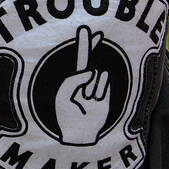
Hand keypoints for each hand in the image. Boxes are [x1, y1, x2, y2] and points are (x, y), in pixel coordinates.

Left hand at [53, 26, 110, 144]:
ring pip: (96, 79)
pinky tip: (91, 95)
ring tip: (82, 97)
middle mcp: (84, 85)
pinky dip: (98, 88)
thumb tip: (91, 71)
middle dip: (92, 47)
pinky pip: (103, 89)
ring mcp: (96, 92)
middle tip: (96, 30)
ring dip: (90, 84)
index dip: (83, 45)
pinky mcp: (106, 102)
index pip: (79, 59)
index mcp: (72, 83)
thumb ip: (74, 81)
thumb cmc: (66, 119)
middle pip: (89, 61)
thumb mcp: (63, 96)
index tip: (85, 29)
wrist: (78, 140)